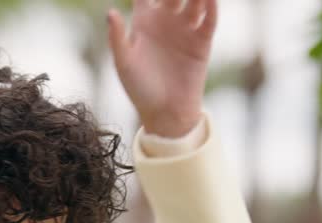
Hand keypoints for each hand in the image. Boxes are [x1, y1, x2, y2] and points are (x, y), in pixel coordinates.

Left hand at [108, 0, 217, 137]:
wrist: (165, 113)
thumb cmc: (139, 89)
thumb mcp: (124, 63)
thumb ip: (117, 37)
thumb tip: (110, 11)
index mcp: (145, 21)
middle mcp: (166, 20)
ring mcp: (186, 29)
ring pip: (194, 0)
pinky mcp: (202, 41)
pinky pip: (208, 19)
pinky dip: (211, 6)